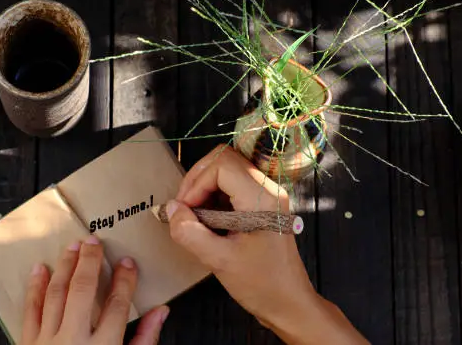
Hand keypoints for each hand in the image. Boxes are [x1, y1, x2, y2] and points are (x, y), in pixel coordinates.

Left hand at [22, 236, 168, 344]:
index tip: (128, 263)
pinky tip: (40, 269)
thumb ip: (144, 342)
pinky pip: (30, 310)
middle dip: (91, 262)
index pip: (118, 305)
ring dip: (65, 267)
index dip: (125, 280)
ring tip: (72, 247)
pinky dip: (34, 287)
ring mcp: (48, 343)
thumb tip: (161, 313)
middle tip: (95, 242)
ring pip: (56, 294)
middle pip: (84, 291)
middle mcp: (74, 342)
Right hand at [166, 145, 368, 344]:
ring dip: (204, 186)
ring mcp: (267, 194)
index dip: (196, 183)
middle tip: (184, 207)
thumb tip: (171, 209)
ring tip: (193, 215)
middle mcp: (268, 189)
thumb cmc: (261, 285)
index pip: (222, 165)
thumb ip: (190, 232)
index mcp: (262, 198)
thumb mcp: (219, 260)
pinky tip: (206, 218)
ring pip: (228, 169)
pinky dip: (214, 195)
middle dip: (197, 179)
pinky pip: (233, 184)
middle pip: (225, 159)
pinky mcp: (263, 203)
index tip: (185, 209)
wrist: (289, 303)